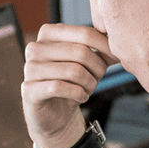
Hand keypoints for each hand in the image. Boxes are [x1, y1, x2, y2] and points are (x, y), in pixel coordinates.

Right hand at [22, 23, 118, 147]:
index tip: (116, 58)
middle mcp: (35, 47)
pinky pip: (60, 88)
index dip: (105, 47)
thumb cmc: (71, 83)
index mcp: (49, 33)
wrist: (55, 114)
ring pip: (73, 71)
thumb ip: (101, 50)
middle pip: (81, 52)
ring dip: (89, 84)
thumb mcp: (88, 63)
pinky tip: (80, 97)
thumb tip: (119, 41)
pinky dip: (78, 94)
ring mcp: (30, 68)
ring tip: (89, 89)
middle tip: (98, 79)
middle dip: (98, 69)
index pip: (84, 33)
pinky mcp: (28, 90)